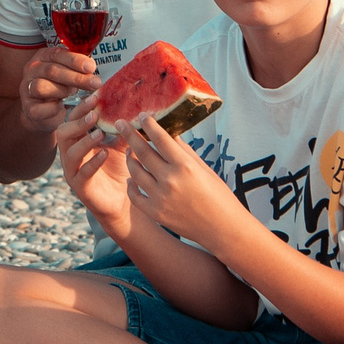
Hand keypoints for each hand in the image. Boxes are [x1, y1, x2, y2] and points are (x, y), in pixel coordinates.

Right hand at [19, 45, 99, 131]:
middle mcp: (32, 70)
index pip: (57, 54)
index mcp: (43, 57)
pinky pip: (41, 108)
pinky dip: (54, 108)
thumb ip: (77, 68)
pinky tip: (61, 107)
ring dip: (63, 90)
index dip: (75, 60)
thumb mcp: (68, 73)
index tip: (91, 67)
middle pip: (52, 70)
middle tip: (94, 83)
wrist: (43, 112)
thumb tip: (91, 67)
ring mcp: (27, 89)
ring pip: (42, 86)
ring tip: (73, 94)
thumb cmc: (59, 88)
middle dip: (76, 77)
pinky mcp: (28, 108)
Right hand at [55, 110, 131, 229]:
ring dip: (84, 141)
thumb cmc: (119, 170)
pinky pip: (81, 173)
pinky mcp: (80, 187)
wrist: (122, 201)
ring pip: (70, 152)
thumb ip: (124, 129)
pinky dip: (92, 162)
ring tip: (99, 133)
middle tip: (95, 113)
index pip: (73, 119)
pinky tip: (104, 154)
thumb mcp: (122, 145)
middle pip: (63, 132)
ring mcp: (73, 171)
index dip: (82, 107)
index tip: (96, 96)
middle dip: (78, 121)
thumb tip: (136, 107)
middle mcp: (71, 154)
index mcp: (78, 140)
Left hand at [110, 118, 233, 242]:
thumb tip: (168, 133)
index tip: (141, 115)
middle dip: (129, 135)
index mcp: (185, 166)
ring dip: (130, 159)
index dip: (148, 124)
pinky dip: (130, 184)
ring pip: (134, 172)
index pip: (161, 138)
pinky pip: (134, 195)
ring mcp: (161, 198)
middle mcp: (170, 181)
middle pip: (142, 152)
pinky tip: (131, 178)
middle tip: (120, 123)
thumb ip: (183, 151)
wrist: (223, 229)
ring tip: (130, 151)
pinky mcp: (156, 213)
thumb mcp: (204, 168)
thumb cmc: (218, 195)